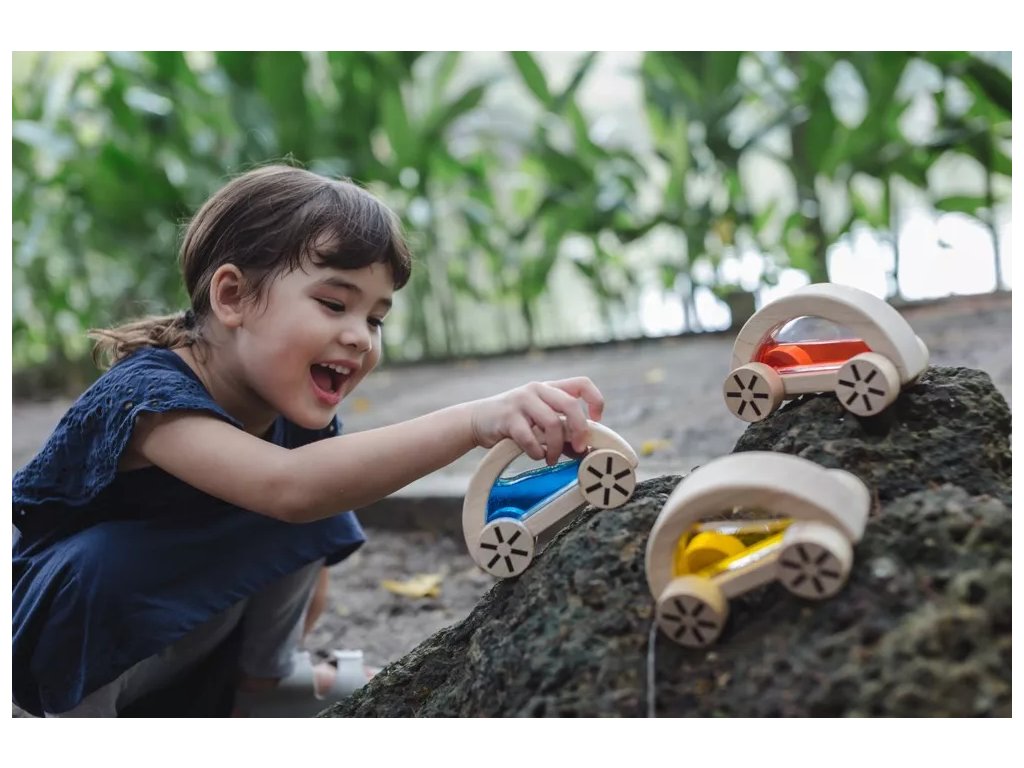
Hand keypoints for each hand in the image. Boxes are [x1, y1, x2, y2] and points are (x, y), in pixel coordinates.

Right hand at [468, 377, 604, 464]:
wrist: (477, 420)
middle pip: (570, 404)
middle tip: (578, 448)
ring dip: (556, 447)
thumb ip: (560, 432)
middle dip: (579, 430)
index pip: (582, 384)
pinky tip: (536, 455)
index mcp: (549, 388)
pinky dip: (537, 452)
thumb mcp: (538, 421)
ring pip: (552, 423)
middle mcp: (537, 389)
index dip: (595, 401)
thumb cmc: (513, 422)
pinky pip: (531, 438)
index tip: (597, 421)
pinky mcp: (508, 417)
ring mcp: (522, 401)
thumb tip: (582, 451)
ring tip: (552, 458)